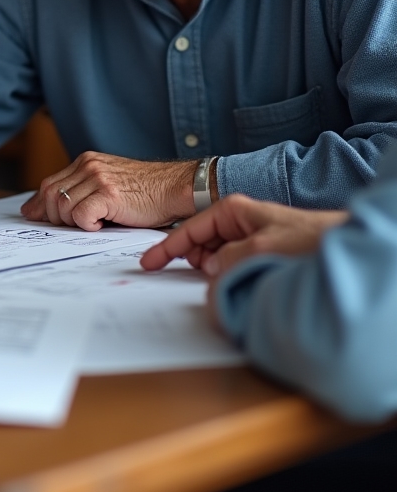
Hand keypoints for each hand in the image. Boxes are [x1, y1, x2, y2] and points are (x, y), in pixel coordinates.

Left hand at [22, 152, 197, 230]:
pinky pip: (80, 216)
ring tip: (96, 223)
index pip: (48, 184)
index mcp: (86, 162)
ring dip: (74, 223)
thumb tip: (36, 209)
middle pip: (50, 194)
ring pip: (62, 207)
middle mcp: (89, 166)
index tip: (39, 218)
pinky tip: (103, 225)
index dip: (41, 205)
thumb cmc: (145, 192)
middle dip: (54, 217)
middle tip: (73, 226)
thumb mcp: (106, 184)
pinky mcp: (108, 194)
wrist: (175, 188)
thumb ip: (76, 190)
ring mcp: (98, 179)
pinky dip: (88, 226)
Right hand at [140, 194, 348, 276]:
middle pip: (199, 244)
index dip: (166, 248)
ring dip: (214, 271)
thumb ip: (232, 256)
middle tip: (192, 277)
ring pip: (214, 257)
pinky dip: (227, 275)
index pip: (188, 230)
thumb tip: (211, 269)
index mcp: (232, 210)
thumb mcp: (266, 245)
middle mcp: (236, 222)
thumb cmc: (312, 237)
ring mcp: (245, 237)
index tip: (148, 263)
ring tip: (226, 279)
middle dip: (193, 261)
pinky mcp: (256, 252)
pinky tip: (235, 282)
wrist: (343, 243)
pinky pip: (230, 265)